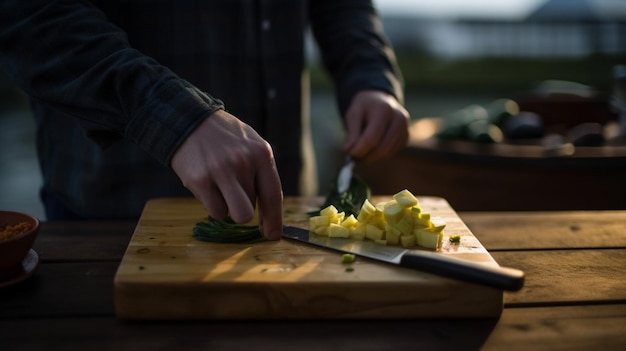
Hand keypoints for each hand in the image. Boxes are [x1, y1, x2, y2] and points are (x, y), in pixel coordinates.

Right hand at [170, 110, 282, 239]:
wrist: (189, 121)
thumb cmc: (225, 139)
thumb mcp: (251, 146)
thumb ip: (262, 174)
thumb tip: (269, 216)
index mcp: (261, 154)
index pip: (273, 195)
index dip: (274, 220)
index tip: (272, 235)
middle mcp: (243, 163)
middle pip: (249, 211)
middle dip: (244, 209)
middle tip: (235, 195)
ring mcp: (221, 172)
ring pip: (234, 215)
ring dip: (228, 207)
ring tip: (221, 187)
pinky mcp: (200, 180)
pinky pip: (215, 212)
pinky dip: (213, 204)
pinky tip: (208, 185)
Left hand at [343, 90, 409, 161]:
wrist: (379, 99)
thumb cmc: (365, 106)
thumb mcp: (354, 114)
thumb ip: (352, 132)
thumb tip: (348, 151)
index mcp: (384, 110)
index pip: (371, 139)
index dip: (359, 150)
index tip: (349, 154)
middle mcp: (398, 119)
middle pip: (382, 149)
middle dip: (365, 157)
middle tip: (353, 159)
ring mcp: (405, 128)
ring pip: (387, 153)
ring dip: (371, 158)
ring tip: (360, 154)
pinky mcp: (406, 137)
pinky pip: (392, 153)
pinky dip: (379, 155)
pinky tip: (371, 149)